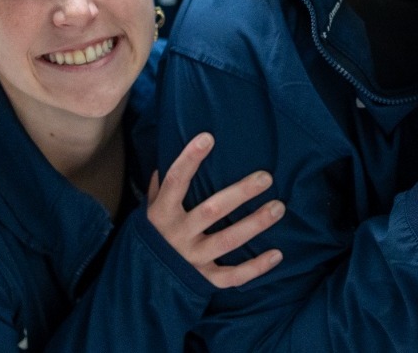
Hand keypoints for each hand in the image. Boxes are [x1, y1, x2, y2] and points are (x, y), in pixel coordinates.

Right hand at [147, 133, 285, 288]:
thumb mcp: (149, 209)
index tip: (208, 137)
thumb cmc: (152, 235)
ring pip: (227, 241)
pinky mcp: (203, 279)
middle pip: (212, 211)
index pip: (175, 181)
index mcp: (162, 214)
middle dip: (240, 193)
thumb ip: (161, 185)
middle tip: (266, 177)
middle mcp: (178, 236)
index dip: (189, 159)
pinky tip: (277, 255)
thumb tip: (170, 152)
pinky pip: (232, 277)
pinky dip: (255, 268)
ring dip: (255, 224)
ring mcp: (191, 259)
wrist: (139, 281)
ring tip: (278, 208)